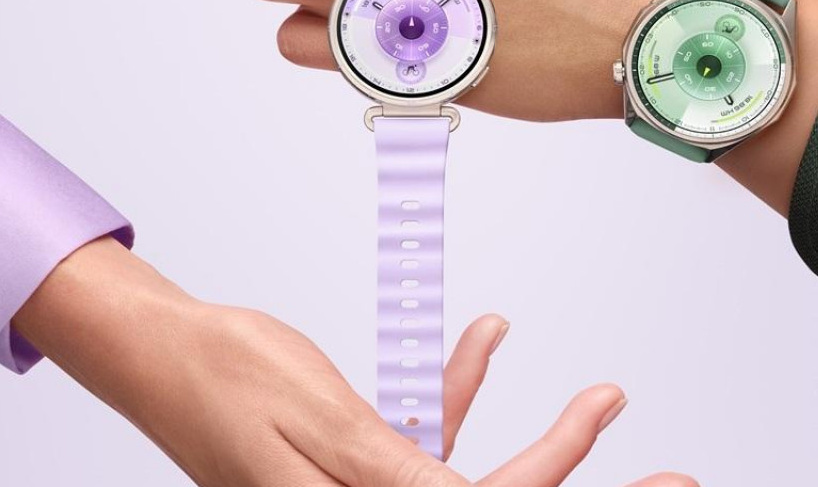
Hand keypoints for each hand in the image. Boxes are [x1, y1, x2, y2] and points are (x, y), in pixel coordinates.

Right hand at [15, 238, 697, 486]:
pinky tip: (484, 345)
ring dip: (533, 437)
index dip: (561, 485)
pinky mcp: (353, 467)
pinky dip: (459, 397)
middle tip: (658, 465)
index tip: (635, 458)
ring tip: (600, 401)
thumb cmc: (221, 376)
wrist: (158, 349)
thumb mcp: (323, 420)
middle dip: (569, 474)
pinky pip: (424, 443)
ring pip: (467, 478)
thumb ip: (406, 473)